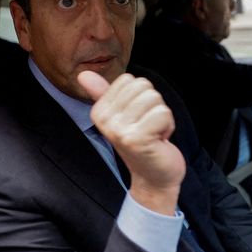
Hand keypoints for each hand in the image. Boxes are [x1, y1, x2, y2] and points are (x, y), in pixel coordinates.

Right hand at [78, 70, 184, 215]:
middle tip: (148, 126)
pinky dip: (168, 126)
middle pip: (143, 86)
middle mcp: (105, 120)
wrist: (153, 177)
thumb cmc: (142, 142)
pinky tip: (159, 141)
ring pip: (154, 98)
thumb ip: (104, 93)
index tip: (138, 118)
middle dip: (153, 104)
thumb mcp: (122, 114)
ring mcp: (119, 130)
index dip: (141, 96)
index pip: (130, 80)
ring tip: (153, 133)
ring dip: (162, 116)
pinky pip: (163, 113)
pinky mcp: (137, 139)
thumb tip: (83, 74)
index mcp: (99, 111)